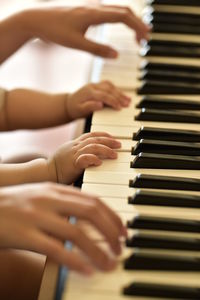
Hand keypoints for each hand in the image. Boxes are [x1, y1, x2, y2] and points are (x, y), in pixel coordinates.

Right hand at [0, 183, 126, 273]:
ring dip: (98, 250)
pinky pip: (55, 249)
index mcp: (55, 190)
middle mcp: (49, 200)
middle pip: (90, 212)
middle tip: (120, 247)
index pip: (93, 199)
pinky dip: (75, 261)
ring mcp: (36, 216)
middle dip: (111, 231)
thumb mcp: (42, 197)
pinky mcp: (24, 235)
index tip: (122, 230)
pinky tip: (86, 270)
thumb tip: (91, 218)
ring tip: (109, 263)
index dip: (112, 216)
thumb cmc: (16, 205)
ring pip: (76, 232)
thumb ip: (65, 203)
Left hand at [24, 5, 149, 57]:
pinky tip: (120, 30)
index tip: (146, 39)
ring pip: (117, 10)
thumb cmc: (54, 31)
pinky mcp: (87, 10)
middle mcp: (95, 7)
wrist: (37, 19)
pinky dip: (120, 20)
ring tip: (137, 36)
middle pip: (124, 11)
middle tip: (145, 40)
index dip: (137, 26)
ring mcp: (91, 7)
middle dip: (138, 25)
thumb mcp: (76, 44)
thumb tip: (117, 55)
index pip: (123, 16)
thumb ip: (97, 50)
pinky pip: (109, 13)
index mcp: (94, 14)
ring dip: (130, 22)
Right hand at [48, 132, 120, 183]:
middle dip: (109, 141)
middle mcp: (75, 146)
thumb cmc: (58, 167)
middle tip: (119, 144)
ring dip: (105, 150)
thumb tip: (96, 155)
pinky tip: (100, 162)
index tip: (113, 138)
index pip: (91, 135)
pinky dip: (93, 159)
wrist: (45, 173)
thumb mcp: (70, 155)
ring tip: (115, 154)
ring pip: (92, 147)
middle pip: (95, 139)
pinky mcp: (72, 164)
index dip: (103, 134)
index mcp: (74, 143)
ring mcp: (73, 154)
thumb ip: (81, 152)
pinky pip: (84, 158)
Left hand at [65, 81, 130, 119]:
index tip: (120, 108)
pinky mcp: (97, 85)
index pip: (104, 96)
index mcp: (89, 92)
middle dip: (120, 97)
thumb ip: (89, 107)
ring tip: (128, 100)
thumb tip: (100, 104)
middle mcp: (92, 86)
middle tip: (128, 104)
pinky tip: (123, 95)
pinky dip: (117, 90)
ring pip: (110, 86)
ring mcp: (95, 84)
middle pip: (109, 89)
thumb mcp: (80, 111)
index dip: (113, 101)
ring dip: (120, 92)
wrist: (69, 104)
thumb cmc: (75, 109)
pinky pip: (109, 85)